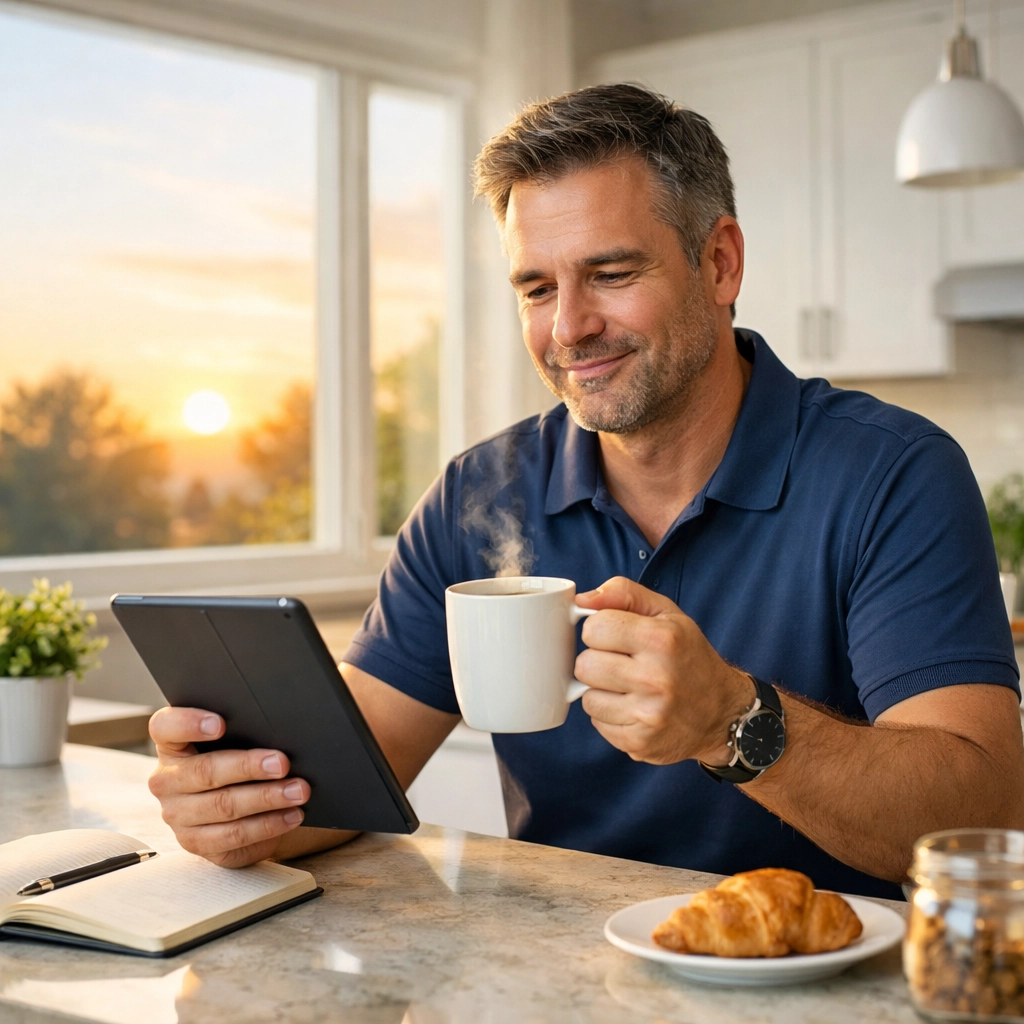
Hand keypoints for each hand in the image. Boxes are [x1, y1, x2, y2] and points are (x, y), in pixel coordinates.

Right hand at [147, 707, 309, 866]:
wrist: (236, 807)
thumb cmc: (236, 761)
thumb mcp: (234, 741)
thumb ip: (243, 730)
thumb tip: (278, 728)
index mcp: (172, 746)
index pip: (165, 727)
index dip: (189, 723)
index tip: (220, 723)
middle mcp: (167, 781)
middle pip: (205, 771)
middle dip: (248, 767)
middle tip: (282, 763)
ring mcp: (178, 815)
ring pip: (223, 806)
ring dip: (266, 798)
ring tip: (297, 791)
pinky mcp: (196, 843)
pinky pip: (234, 837)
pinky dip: (267, 825)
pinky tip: (291, 815)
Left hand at [575, 577, 753, 764]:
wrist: (722, 714)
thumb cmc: (688, 657)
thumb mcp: (666, 614)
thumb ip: (624, 594)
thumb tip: (583, 599)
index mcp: (662, 640)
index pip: (594, 628)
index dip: (600, 630)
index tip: (616, 636)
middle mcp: (656, 678)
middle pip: (584, 665)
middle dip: (598, 661)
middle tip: (622, 663)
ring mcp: (647, 714)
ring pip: (587, 697)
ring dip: (601, 691)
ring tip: (628, 687)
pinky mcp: (639, 742)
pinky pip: (597, 723)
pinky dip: (609, 714)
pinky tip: (632, 708)